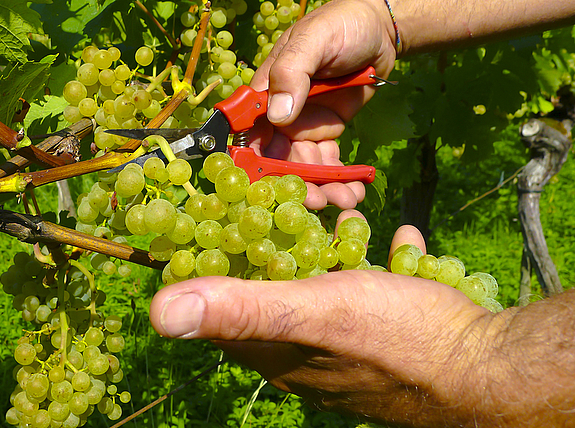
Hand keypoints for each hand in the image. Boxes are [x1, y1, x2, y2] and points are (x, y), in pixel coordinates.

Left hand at [149, 225, 496, 426]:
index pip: (218, 310)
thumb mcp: (311, 311)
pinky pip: (362, 297)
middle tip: (272, 205)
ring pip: (316, 294)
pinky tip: (387, 240)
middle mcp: (299, 356)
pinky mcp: (381, 340)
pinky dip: (368, 266)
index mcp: (272, 350)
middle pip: (267, 295)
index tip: (202, 222)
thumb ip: (241, 307)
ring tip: (333, 219)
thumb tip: (159, 311)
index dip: (204, 267)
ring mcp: (342, 350)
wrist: (483, 368)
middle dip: (267, 250)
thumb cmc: (394, 338)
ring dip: (320, 256)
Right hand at [247, 0, 397, 209]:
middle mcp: (279, 115)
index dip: (250, 160)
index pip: (247, 130)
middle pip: (275, 159)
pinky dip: (339, 180)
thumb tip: (278, 116)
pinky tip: (354, 191)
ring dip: (320, 188)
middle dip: (292, 185)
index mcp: (265, 91)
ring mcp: (303, 127)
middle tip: (315, 202)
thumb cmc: (341, 25)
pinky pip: (328, 163)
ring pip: (302, 167)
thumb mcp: (313, 40)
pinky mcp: (326, 134)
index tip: (264, 186)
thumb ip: (292, 72)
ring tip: (345, 201)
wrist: (380, 30)